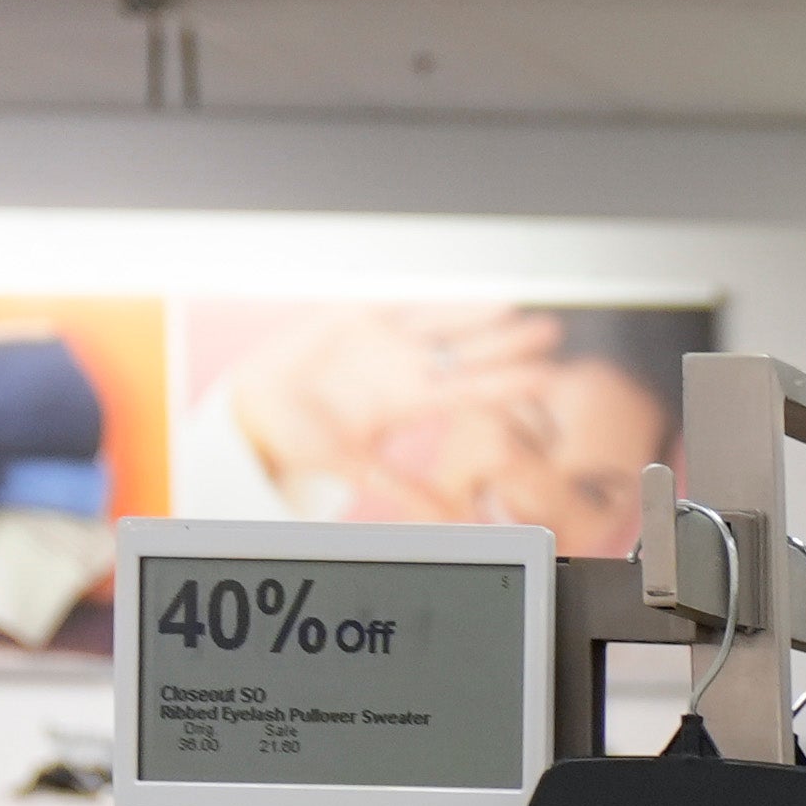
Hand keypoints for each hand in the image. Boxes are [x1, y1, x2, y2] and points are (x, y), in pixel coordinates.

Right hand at [225, 303, 557, 502]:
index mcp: (412, 402)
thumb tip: (448, 520)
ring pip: (437, 321)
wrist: (256, 409)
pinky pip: (392, 301)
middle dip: (504, 343)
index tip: (546, 379)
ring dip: (471, 312)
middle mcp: (407, 368)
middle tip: (549, 332)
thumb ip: (402, 487)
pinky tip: (447, 284)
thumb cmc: (305, 438)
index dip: (505, 384)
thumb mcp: (354, 465)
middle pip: (465, 352)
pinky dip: (417, 294)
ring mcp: (384, 340)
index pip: (470, 391)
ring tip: (510, 304)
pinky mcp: (353, 316)